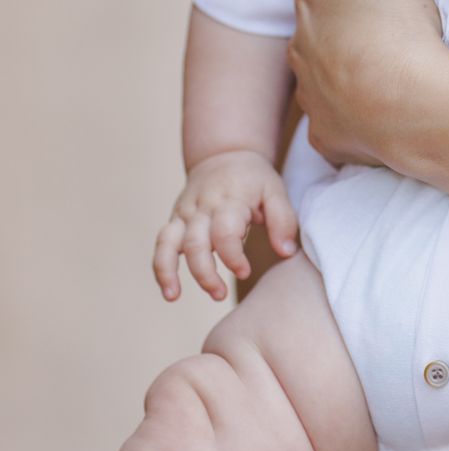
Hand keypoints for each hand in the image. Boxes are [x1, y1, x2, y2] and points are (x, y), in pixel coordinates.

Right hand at [153, 151, 297, 301]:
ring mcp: (185, 212)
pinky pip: (161, 243)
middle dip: (204, 273)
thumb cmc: (254, 179)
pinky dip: (160, 267)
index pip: (224, 232)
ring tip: (174, 296)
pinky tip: (168, 291)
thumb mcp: (275, 191)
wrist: (225, 154)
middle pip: (195, 243)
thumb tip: (286, 252)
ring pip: (169, 242)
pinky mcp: (175, 219)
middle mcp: (203, 206)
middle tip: (219, 294)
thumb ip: (283, 221)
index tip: (245, 272)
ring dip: (169, 271)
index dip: (232, 256)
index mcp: (230, 199)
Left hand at [289, 0, 445, 163]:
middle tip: (393, 27)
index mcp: (309, 1)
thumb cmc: (397, 24)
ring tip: (393, 67)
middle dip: (347, 26)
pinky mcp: (330, 137)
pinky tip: (385, 109)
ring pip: (328, 75)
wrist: (415, 107)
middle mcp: (300, 50)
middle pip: (323, 29)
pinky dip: (356, 116)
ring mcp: (313, 98)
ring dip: (350, 69)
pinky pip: (340, 121)